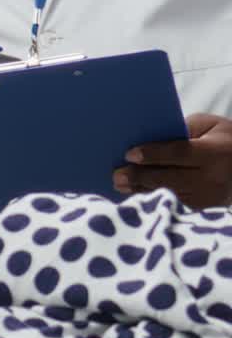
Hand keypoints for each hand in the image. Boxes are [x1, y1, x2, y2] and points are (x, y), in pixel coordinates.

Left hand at [113, 113, 231, 208]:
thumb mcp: (210, 126)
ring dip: (142, 189)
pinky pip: (174, 205)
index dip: (153, 154)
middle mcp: (212, 179)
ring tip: (120, 184)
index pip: (179, 153)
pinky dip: (154, 199)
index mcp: (214, 153)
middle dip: (141, 176)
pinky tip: (136, 193)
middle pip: (170, 178)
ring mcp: (208, 198)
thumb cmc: (225, 140)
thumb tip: (150, 139)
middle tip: (117, 174)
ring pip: (169, 195)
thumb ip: (183, 130)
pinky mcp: (204, 211)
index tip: (129, 154)